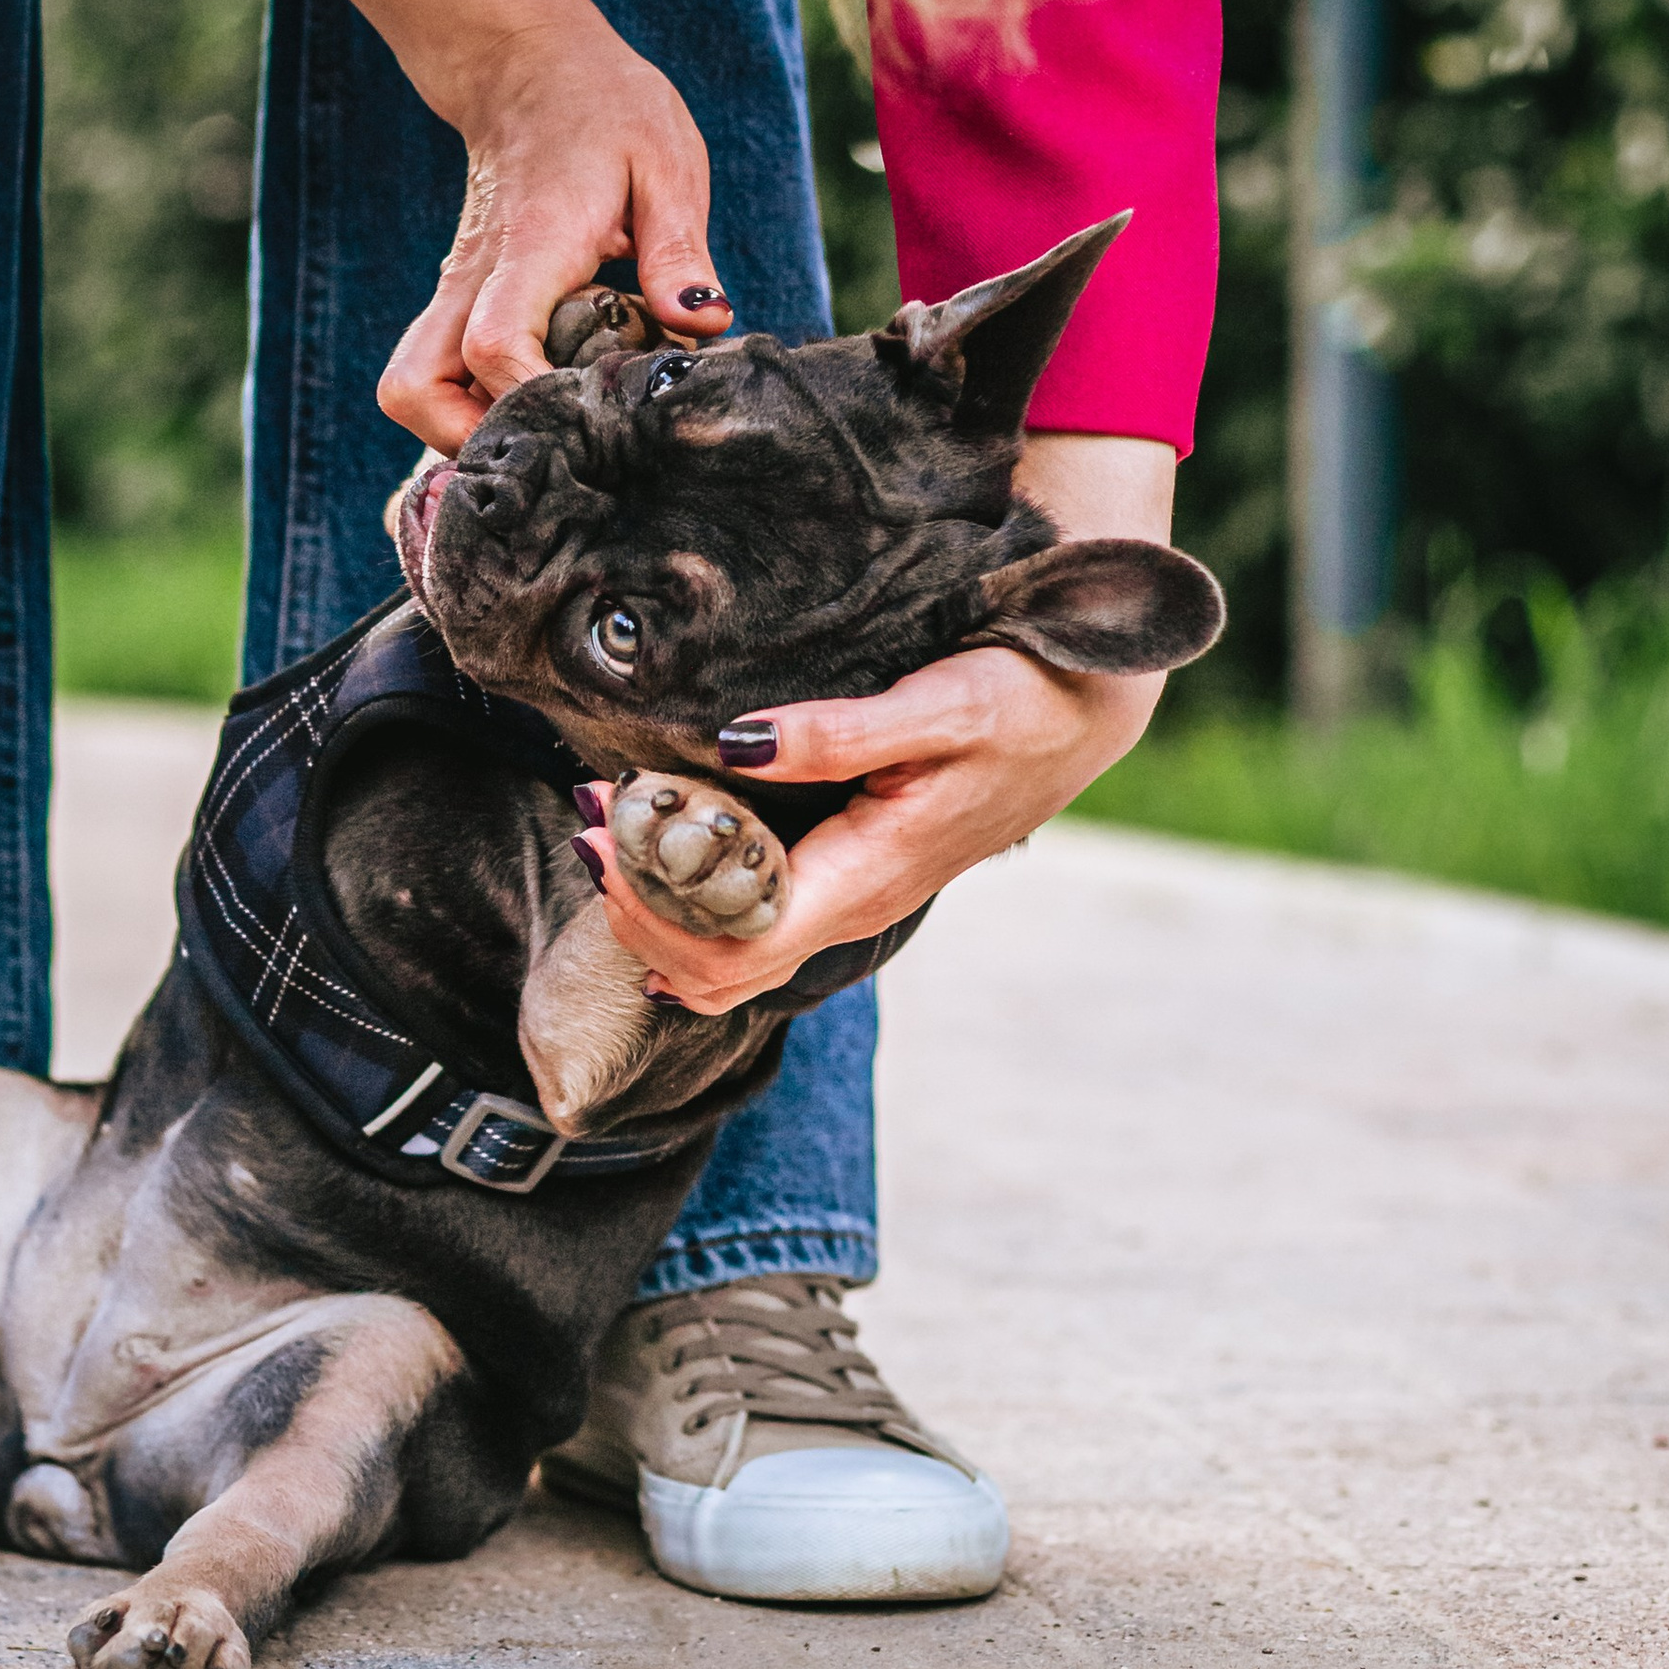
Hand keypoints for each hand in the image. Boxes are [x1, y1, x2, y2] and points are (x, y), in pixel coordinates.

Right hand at [314, 0, 729, 447]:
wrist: (529, 65)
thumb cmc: (605, 109)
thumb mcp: (666, 162)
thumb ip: (680, 249)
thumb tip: (702, 323)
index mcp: (533, 246)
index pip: (494, 343)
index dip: (531, 397)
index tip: (591, 413)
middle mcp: (473, 278)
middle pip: (415, 390)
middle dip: (472, 440)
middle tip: (555, 444)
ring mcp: (455, 290)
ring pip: (409, 389)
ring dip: (459, 429)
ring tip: (544, 429)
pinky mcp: (457, 299)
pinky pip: (432, 373)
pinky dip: (465, 406)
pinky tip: (534, 399)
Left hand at [578, 435, 1181, 1010]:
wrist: (1085, 711)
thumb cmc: (1020, 700)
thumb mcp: (936, 705)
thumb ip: (836, 734)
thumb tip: (735, 746)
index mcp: (867, 875)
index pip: (736, 943)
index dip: (655, 909)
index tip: (602, 832)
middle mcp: (855, 903)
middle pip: (720, 967)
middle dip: (638, 914)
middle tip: (582, 824)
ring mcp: (854, 895)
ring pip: (736, 953)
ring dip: (659, 910)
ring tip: (601, 832)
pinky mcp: (852, 873)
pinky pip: (759, 921)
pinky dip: (695, 902)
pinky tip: (656, 862)